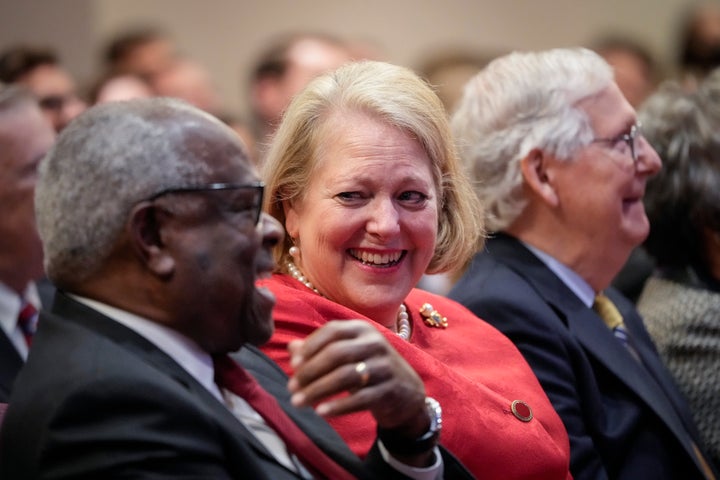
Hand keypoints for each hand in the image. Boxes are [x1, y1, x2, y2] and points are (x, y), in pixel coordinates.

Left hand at [287, 319, 428, 435]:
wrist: (407, 392)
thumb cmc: (369, 368)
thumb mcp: (348, 353)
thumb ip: (320, 348)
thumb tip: (292, 348)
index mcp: (362, 329)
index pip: (332, 331)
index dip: (310, 346)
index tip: (293, 364)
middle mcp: (375, 343)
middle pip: (336, 354)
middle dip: (310, 371)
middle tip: (291, 387)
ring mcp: (384, 366)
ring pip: (345, 376)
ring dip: (318, 390)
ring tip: (298, 402)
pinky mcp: (389, 390)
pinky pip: (360, 398)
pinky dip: (338, 406)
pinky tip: (321, 412)